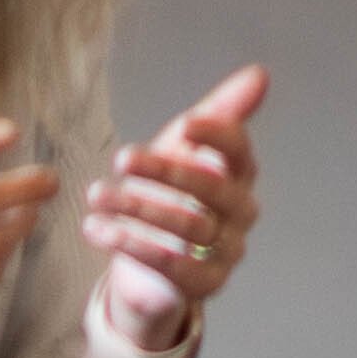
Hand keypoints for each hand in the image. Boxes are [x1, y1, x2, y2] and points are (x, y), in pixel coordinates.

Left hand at [81, 62, 269, 357]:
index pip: (240, 150)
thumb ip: (217, 113)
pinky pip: (174, 267)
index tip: (185, 125)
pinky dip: (133, 246)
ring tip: (95, 196)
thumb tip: (261, 73)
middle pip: (211, 189)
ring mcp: (227, 251)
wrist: (142, 265)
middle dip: (165, 171)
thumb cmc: (166, 196)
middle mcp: (240, 212)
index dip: (218, 135)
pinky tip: (98, 230)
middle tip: (121, 158)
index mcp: (238, 174)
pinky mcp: (206, 284)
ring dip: (135, 208)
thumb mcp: (180, 149)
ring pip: (187, 227)